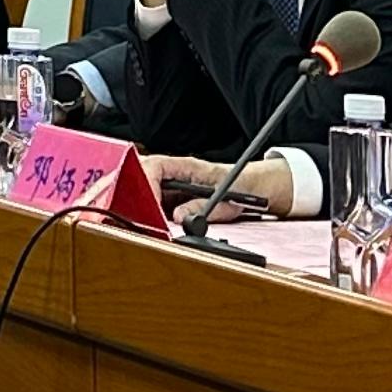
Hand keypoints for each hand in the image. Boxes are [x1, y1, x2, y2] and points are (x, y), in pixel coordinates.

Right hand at [144, 152, 293, 216]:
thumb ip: (202, 208)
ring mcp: (171, 186)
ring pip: (145, 190)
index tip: (148, 203)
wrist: (253, 188)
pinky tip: (157, 225)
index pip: (155, 166)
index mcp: (186, 166)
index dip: (146, 182)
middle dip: (138, 194)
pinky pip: (154, 204)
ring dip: (144, 206)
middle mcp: (175, 174)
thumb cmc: (242, 187)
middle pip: (143, 175)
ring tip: (150, 223)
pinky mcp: (172, 200)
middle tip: (142, 216)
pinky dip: (152, 215)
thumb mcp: (226, 200)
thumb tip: (179, 217)